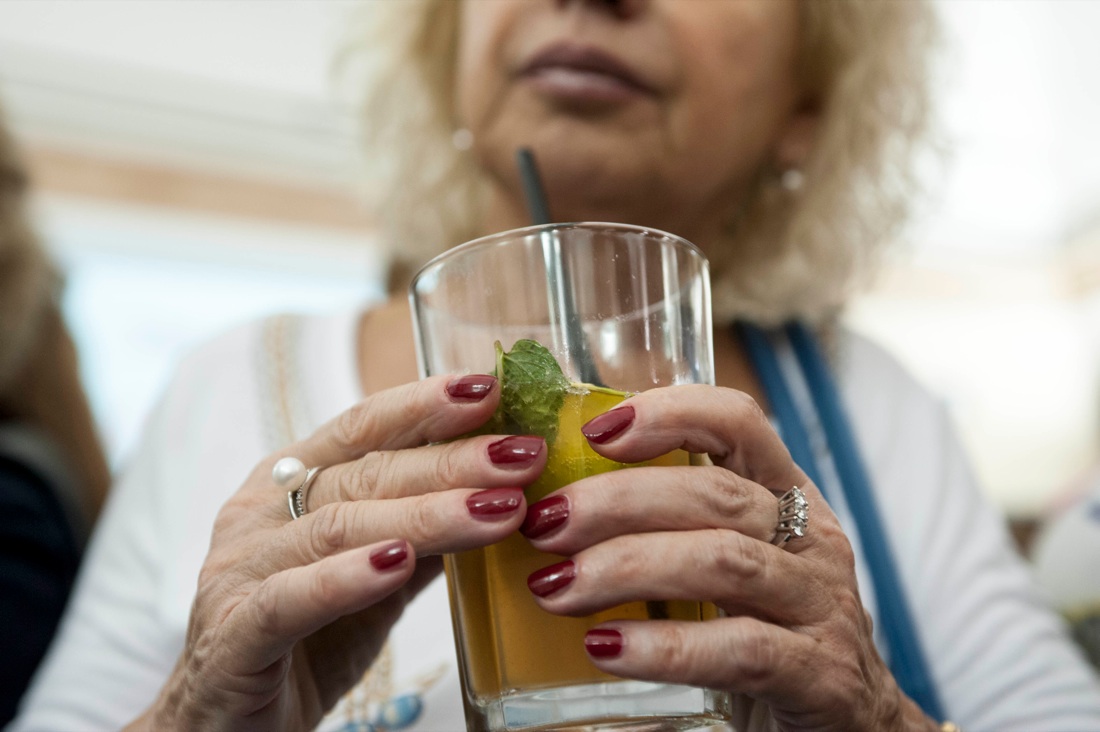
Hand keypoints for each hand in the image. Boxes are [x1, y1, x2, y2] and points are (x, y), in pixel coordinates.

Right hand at [131, 374, 545, 731]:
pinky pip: (290, 599)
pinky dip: (346, 578)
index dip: (426, 404)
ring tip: (497, 509)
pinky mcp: (231, 636)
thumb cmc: (308, 642)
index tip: (490, 388)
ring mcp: (238, 571)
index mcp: (291, 485)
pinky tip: (398, 564)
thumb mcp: (378, 576)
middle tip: (521, 456)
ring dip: (426, 515)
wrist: (228, 728)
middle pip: (364, 474)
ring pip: (338, 527)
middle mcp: (260, 514)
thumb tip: (504, 488)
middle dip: (451, 462)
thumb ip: (425, 531)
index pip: (363, 428)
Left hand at [520, 385, 937, 731]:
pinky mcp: (822, 675)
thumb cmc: (766, 627)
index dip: (669, 413)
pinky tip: (606, 648)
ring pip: (722, 562)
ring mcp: (822, 606)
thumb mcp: (727, 561)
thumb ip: (668, 527)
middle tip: (543, 522)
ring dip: (627, 567)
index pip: (738, 422)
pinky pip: (738, 649)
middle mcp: (811, 539)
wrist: (853, 722)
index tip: (596, 430)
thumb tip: (549, 505)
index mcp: (785, 496)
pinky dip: (666, 646)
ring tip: (556, 586)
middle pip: (714, 494)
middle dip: (617, 501)